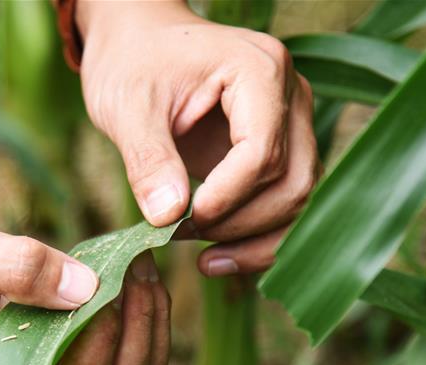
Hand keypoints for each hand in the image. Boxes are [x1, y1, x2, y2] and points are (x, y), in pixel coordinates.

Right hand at [0, 200, 167, 364]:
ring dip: (145, 332)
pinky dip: (138, 326)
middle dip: (135, 336)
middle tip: (140, 273)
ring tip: (142, 273)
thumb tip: (88, 289)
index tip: (118, 286)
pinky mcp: (55, 354)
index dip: (104, 345)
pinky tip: (135, 283)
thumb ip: (17, 268)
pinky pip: (116, 359)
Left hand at [77, 0, 317, 275]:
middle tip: (182, 237)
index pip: (262, 152)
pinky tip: (218, 256)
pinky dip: (258, 238)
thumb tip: (168, 217)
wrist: (140, 42)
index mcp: (259, 70)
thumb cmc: (132, 62)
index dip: (226, 198)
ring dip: (255, 240)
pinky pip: (286, 204)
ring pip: (299, 200)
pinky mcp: (282, 151)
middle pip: (293, 183)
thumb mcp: (127, 106)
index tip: (180, 221)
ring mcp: (293, 124)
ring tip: (203, 260)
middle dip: (240, 224)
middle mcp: (290, 96)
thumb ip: (148, 159)